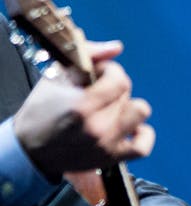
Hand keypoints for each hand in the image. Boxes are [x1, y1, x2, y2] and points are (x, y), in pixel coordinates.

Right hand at [12, 40, 154, 177]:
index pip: (120, 80)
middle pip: (126, 94)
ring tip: (111, 107)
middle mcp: (97, 127)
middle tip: (96, 92)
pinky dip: (143, 134)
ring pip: (140, 113)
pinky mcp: (112, 158)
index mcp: (82, 106)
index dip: (111, 71)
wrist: (30, 150)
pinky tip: (130, 126)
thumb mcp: (55, 76)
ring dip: (128, 107)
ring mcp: (107, 144)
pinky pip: (144, 146)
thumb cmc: (42, 110)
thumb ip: (88, 55)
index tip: (99, 73)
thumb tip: (117, 47)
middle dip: (113, 88)